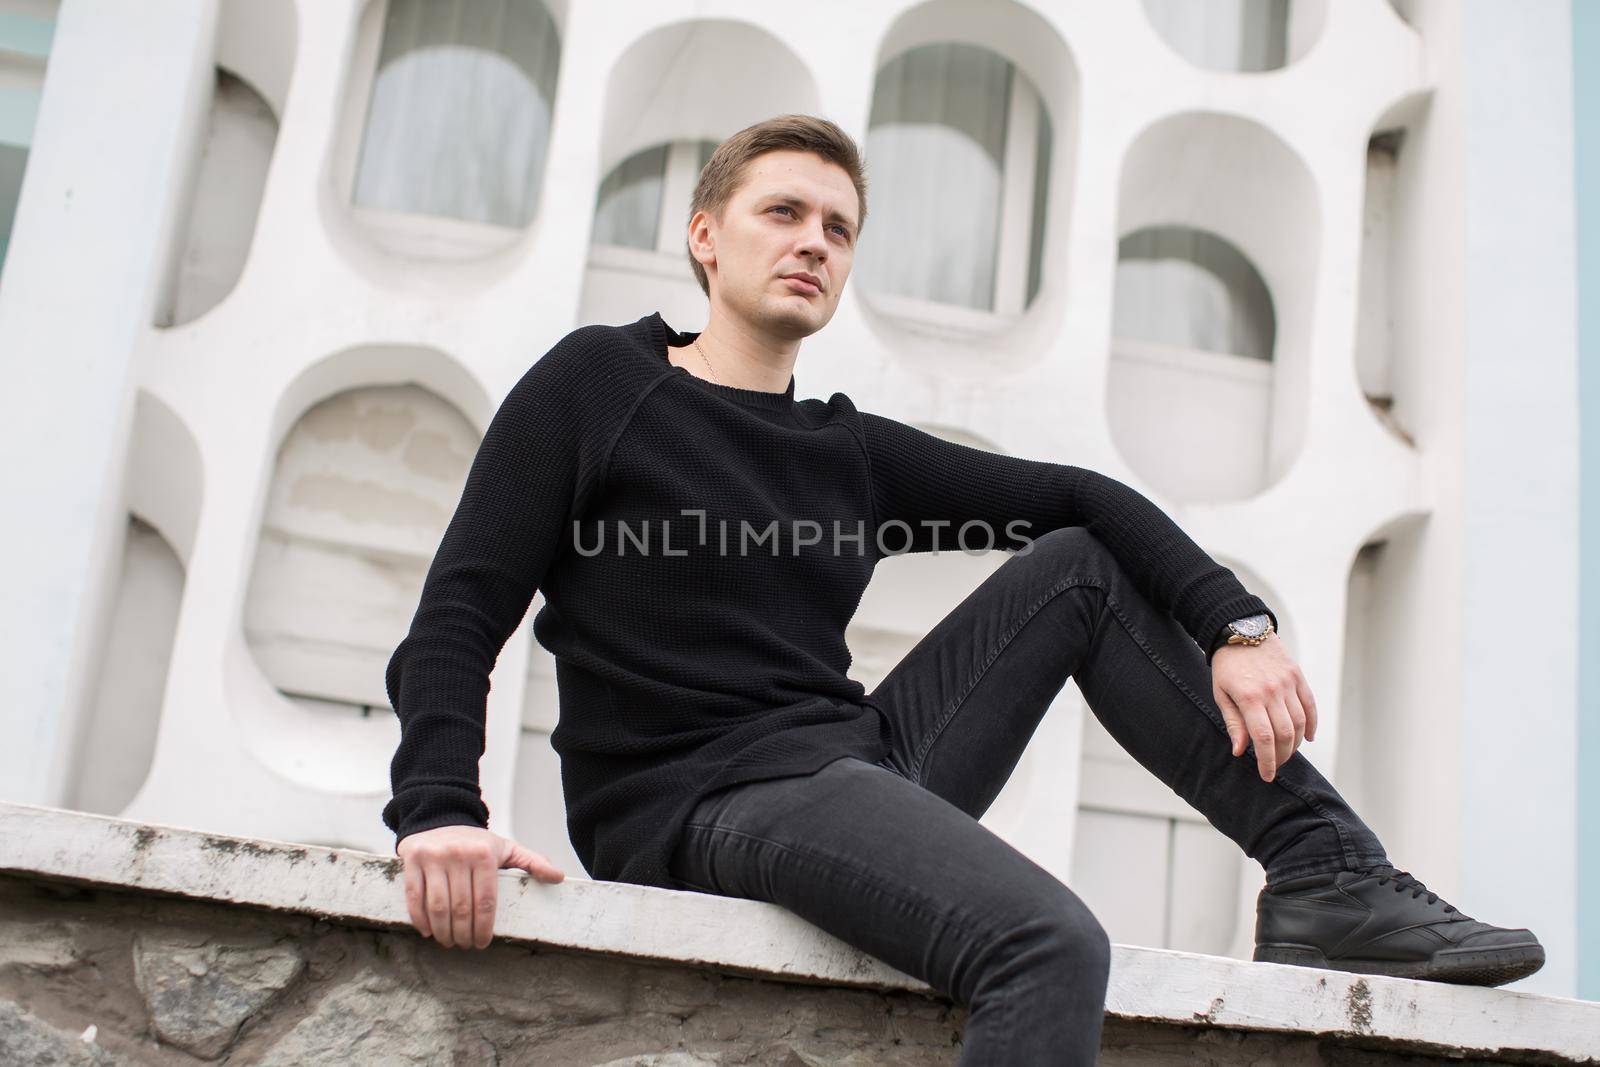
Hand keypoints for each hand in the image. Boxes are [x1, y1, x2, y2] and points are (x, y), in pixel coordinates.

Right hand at [396, 825, 564, 948]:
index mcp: (484, 854)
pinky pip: (414, 896)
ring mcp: (434, 857)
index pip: (485, 901)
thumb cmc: (475, 842)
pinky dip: (420, 919)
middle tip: (465, 945)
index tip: (482, 943)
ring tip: (449, 941)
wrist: (439, 817)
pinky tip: (428, 931)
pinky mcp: (413, 860)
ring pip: (437, 905)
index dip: (483, 927)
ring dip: (443, 931)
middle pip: (461, 907)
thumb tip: (558, 877)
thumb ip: (532, 862)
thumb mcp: (506, 848)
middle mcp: (458, 854)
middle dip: (463, 933)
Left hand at [1211, 632, 1317, 782]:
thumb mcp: (1221, 694)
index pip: (1263, 738)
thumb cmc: (1227, 666)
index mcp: (1250, 697)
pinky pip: (1310, 705)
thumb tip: (1240, 751)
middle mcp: (1272, 691)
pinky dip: (1312, 725)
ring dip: (1296, 744)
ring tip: (1286, 753)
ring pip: (1300, 723)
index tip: (1267, 775)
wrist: (1241, 631)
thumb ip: (1233, 723)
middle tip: (1275, 766)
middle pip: (1285, 734)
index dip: (1267, 761)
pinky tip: (1308, 738)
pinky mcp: (1298, 677)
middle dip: (1281, 757)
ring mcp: (1288, 683)